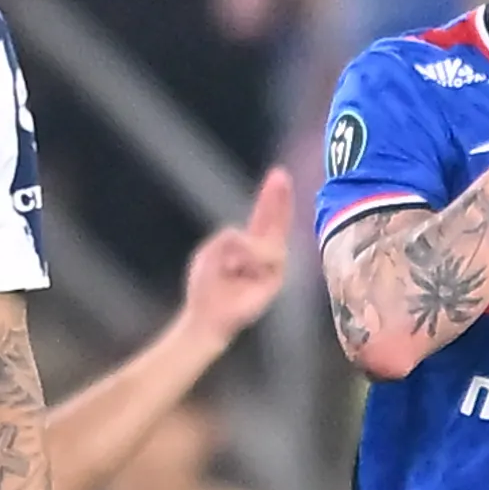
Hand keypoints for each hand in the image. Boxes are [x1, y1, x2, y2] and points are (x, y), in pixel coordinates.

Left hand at [182, 168, 295, 338]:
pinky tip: (237, 268)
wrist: (208, 314)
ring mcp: (272, 266)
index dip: (271, 198)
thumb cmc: (207, 284)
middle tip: (281, 175)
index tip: (279, 175)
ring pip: (270, 239)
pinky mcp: (276, 279)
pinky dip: (250, 257)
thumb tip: (250, 241)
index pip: (264, 216)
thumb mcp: (212, 250)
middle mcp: (264, 252)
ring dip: (247, 248)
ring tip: (231, 266)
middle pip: (277, 221)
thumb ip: (232, 237)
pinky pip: (266, 256)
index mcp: (248, 243)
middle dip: (279, 199)